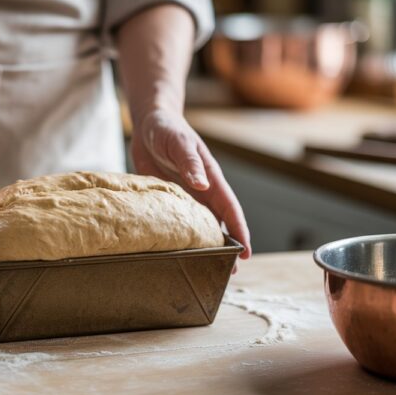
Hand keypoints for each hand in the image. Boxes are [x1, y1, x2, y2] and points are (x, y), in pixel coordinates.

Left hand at [131, 109, 251, 262]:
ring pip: (200, 225)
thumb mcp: (178, 143)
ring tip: (204, 268)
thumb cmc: (167, 128)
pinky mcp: (169, 197)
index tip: (245, 253)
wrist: (149, 122)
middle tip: (227, 272)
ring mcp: (186, 195)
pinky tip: (176, 250)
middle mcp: (202, 189)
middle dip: (226, 246)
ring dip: (205, 245)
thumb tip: (203, 185)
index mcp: (210, 177)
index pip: (229, 208)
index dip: (239, 231)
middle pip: (219, 222)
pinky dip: (181, 235)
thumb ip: (190, 163)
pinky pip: (178, 220)